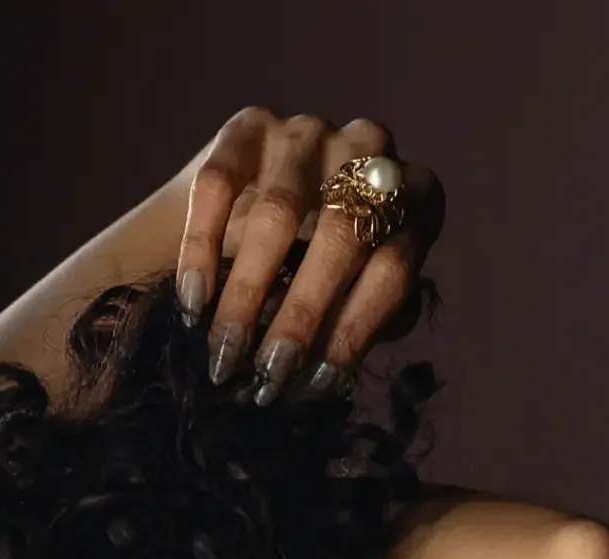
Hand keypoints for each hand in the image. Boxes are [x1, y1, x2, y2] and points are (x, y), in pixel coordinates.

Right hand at [176, 108, 444, 404]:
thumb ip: (361, 322)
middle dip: (302, 316)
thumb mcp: (355, 301)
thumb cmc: (316, 275)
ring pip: (279, 213)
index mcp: (414, 198)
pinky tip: (194, 304)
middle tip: (268, 376)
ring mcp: (309, 132)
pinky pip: (219, 185)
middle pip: (342, 236)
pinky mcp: (249, 125)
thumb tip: (335, 369)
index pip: (394, 267)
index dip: (356, 329)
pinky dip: (201, 251)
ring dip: (248, 293)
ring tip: (225, 354)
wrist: (245, 226)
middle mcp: (370, 150)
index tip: (316, 384)